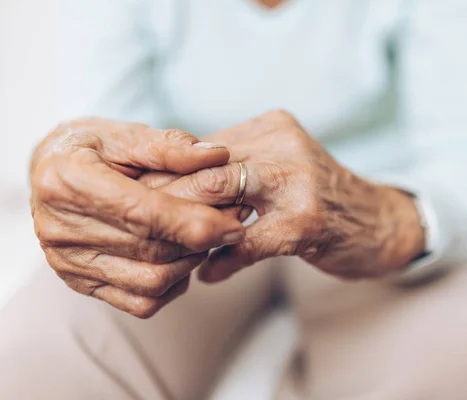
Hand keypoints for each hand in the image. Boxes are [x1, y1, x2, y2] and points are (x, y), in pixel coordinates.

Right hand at [30, 119, 245, 317]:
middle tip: (232, 224)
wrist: (49, 171)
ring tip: (204, 237)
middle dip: (202, 242)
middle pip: (151, 250)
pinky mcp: (78, 283)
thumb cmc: (89, 147)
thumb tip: (217, 157)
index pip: (142, 214)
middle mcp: (60, 228)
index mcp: (68, 181)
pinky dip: (172, 286)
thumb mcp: (123, 134)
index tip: (234, 225)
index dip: (194, 223)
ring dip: (190, 263)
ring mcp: (66, 262)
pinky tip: (180, 259)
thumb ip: (169, 146)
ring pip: (151, 282)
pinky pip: (139, 302)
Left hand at [159, 110, 424, 281]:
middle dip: (166, 199)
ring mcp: (297, 180)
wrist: (379, 222)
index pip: (202, 148)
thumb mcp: (279, 169)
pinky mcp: (307, 220)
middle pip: (205, 167)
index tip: (133, 200)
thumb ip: (233, 172)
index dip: (164, 175)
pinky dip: (222, 261)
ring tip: (167, 253)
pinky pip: (247, 242)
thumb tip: (169, 191)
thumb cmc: (318, 199)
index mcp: (271, 127)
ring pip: (220, 196)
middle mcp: (283, 144)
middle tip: (137, 229)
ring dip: (189, 230)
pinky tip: (210, 274)